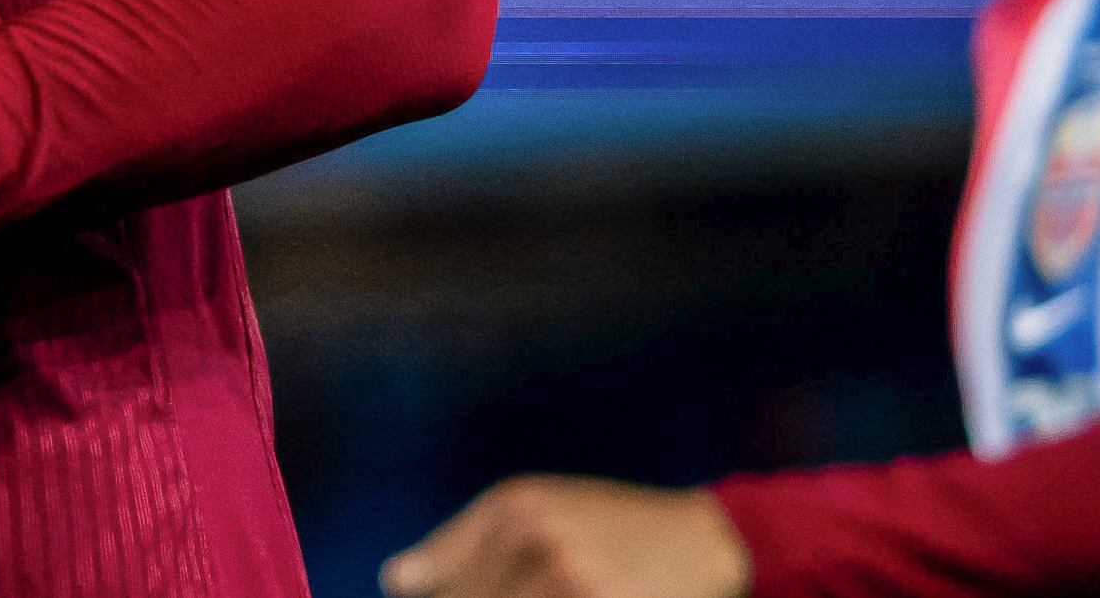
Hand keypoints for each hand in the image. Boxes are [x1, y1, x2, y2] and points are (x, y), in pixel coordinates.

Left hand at [385, 479, 751, 597]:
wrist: (703, 540)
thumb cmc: (606, 526)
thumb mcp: (533, 510)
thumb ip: (461, 545)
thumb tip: (396, 581)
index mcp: (512, 509)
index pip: (434, 584)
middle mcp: (538, 543)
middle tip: (486, 596)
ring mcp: (575, 586)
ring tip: (528, 594)